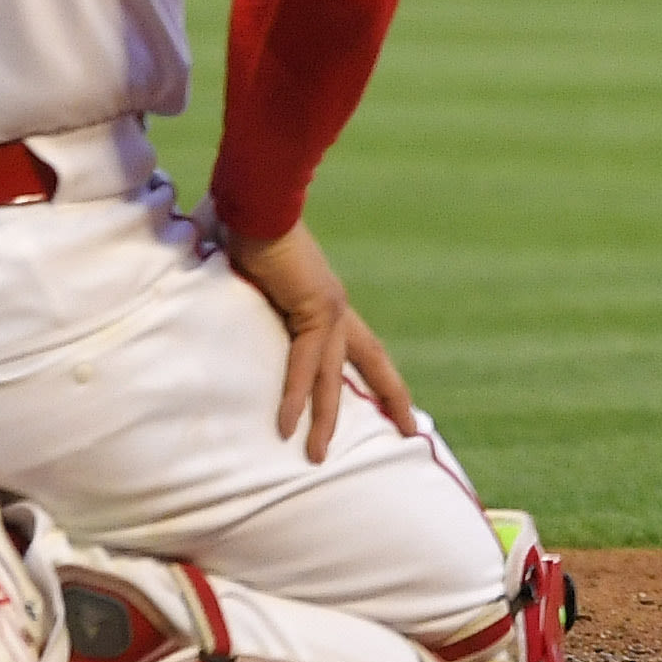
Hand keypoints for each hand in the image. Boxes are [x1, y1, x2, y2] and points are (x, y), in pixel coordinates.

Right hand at [217, 215, 417, 462]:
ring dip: (326, 419)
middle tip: (411, 432)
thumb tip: (250, 322)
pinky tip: (287, 425)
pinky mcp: (312, 308)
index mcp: (330, 304)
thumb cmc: (254, 235)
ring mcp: (329, 308)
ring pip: (332, 375)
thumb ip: (269, 307)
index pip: (366, 348)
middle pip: (373, 361)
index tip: (400, 407)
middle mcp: (337, 309)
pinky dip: (295, 396)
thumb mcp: (266, 283)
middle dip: (393, 397)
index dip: (384, 378)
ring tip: (316, 456)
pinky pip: (303, 363)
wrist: (259, 205)